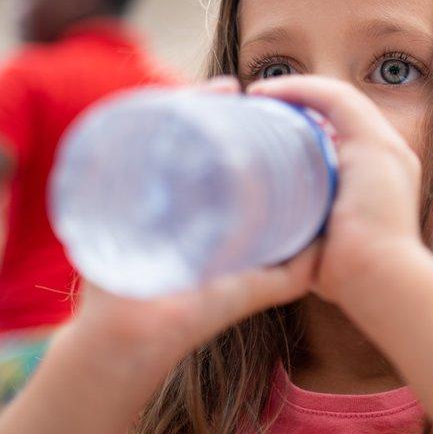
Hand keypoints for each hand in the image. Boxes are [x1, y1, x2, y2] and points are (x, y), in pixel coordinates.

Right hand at [65, 76, 315, 384]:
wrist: (136, 343)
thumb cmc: (189, 318)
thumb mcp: (250, 288)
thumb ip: (288, 271)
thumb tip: (328, 250)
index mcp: (193, 209)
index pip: (210, 152)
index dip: (230, 124)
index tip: (254, 104)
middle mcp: (163, 196)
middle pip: (182, 135)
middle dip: (202, 107)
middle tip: (230, 90)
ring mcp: (134, 194)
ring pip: (155, 134)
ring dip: (178, 106)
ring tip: (208, 92)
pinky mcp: (104, 198)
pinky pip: (115, 148)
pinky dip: (134, 121)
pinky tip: (159, 104)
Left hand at [245, 75, 431, 310]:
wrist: (382, 282)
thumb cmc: (353, 276)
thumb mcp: (328, 243)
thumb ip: (308, 228)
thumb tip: (269, 233)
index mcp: (382, 174)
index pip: (345, 132)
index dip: (308, 123)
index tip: (269, 131)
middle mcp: (390, 153)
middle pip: (341, 110)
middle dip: (300, 102)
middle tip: (258, 108)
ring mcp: (387, 146)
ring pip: (337, 97)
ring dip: (295, 90)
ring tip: (258, 95)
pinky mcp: (375, 143)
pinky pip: (334, 98)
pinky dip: (300, 90)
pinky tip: (267, 93)